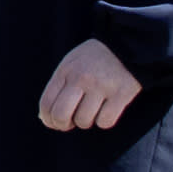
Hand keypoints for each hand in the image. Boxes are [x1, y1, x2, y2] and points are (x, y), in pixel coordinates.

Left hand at [36, 51, 151, 134]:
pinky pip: (105, 121)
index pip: (46, 103)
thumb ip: (59, 87)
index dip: (48, 120)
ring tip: (92, 110)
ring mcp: (101, 86)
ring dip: (86, 122)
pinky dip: (104, 121)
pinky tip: (106, 110)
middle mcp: (81, 78)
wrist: (126, 45)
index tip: (54, 123)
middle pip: (61, 115)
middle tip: (71, 123)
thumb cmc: (94, 59)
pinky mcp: (120, 94)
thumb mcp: (71, 64)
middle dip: (63, 125)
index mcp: (66, 70)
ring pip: (84, 121)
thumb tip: (46, 117)